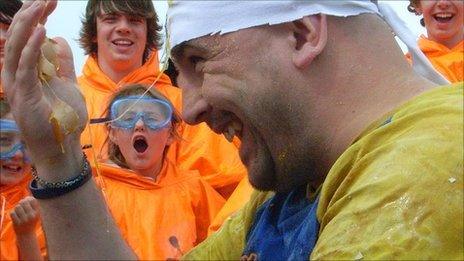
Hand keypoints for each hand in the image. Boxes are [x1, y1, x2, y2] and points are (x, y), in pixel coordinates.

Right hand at [1, 1, 86, 179]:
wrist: (63, 146)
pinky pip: (26, 67)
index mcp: (27, 70)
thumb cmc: (63, 118)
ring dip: (28, 25)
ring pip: (17, 48)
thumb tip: (59, 39)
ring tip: (39, 6)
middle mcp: (17, 74)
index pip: (27, 37)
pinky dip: (33, 48)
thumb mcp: (67, 83)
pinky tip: (41, 31)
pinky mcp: (24, 95)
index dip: (35, 17)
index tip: (49, 1)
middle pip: (19, 38)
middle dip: (30, 15)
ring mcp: (18, 85)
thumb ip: (62, 63)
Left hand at [10, 196, 40, 234]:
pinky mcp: (17, 223)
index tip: (26, 200)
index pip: (32, 200)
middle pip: (24, 202)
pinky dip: (13, 213)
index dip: (28, 198)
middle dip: (21, 203)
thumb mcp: (36, 214)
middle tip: (20, 205)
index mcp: (37, 213)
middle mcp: (31, 216)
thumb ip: (33, 206)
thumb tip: (27, 197)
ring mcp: (24, 220)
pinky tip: (15, 216)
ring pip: (17, 207)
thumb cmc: (31, 222)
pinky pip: (12, 213)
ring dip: (16, 208)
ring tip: (18, 211)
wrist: (26, 235)